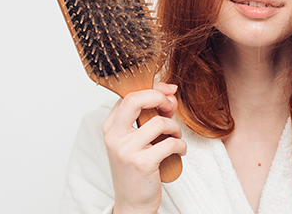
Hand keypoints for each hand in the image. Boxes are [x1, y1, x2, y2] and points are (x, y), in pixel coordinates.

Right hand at [102, 83, 186, 213]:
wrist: (132, 202)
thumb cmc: (138, 167)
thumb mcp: (137, 139)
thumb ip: (150, 116)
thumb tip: (170, 95)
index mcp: (111, 127)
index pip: (129, 95)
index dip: (153, 89)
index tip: (168, 91)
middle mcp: (114, 136)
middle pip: (135, 99)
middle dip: (159, 97)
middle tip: (171, 107)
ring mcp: (126, 150)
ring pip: (160, 122)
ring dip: (175, 129)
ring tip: (175, 139)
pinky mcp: (142, 163)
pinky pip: (171, 143)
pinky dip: (181, 146)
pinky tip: (178, 152)